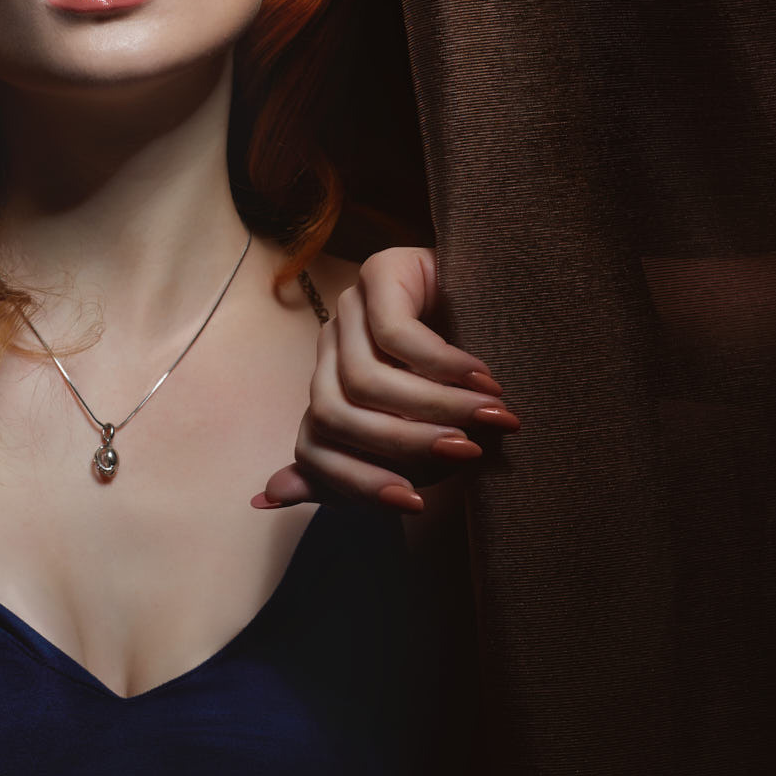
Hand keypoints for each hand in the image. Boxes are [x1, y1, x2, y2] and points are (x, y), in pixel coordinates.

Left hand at [254, 246, 520, 514]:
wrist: (507, 308)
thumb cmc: (460, 388)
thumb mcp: (417, 438)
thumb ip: (361, 469)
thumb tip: (268, 498)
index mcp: (328, 390)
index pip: (312, 447)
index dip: (356, 482)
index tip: (415, 504)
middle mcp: (329, 348)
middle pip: (334, 414)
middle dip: (403, 445)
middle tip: (467, 453)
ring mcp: (350, 307)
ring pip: (364, 379)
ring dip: (436, 406)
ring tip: (490, 418)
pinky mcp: (381, 272)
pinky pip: (395, 334)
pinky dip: (444, 366)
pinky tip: (484, 381)